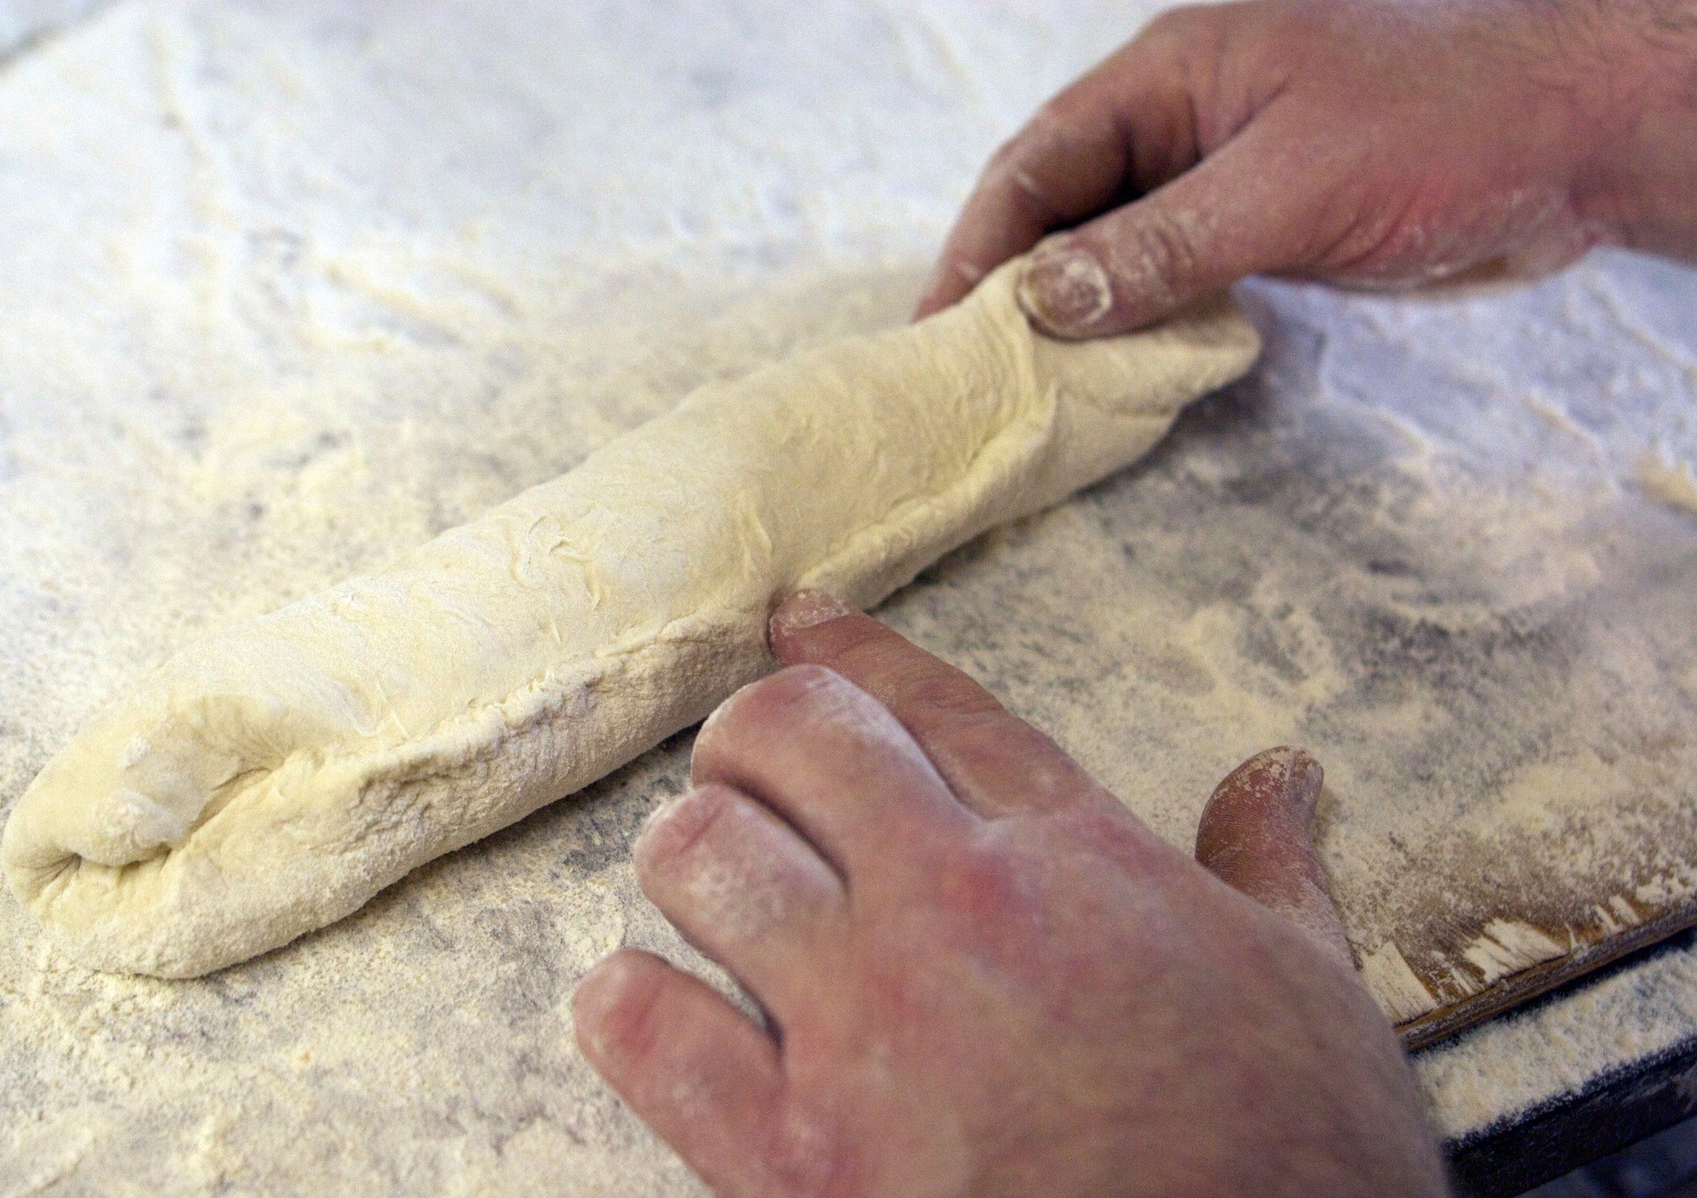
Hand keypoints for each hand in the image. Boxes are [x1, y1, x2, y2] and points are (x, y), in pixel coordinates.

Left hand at [573, 592, 1445, 1196]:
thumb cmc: (1293, 1161)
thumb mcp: (1312, 992)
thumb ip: (1270, 868)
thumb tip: (1279, 776)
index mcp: (1076, 856)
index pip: (934, 704)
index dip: (847, 647)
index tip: (793, 620)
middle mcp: (956, 908)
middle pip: (793, 738)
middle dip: (755, 739)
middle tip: (754, 778)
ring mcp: (866, 1027)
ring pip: (703, 856)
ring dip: (694, 855)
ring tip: (712, 884)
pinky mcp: (794, 1158)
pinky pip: (648, 1032)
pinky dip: (628, 1003)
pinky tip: (648, 1003)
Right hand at [917, 0, 1696, 337]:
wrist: (1577, 140)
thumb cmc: (1443, 129)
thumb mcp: (1289, 186)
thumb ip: (1163, 244)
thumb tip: (1045, 299)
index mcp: (1172, 77)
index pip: (1041, 160)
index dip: (983, 244)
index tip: (942, 326)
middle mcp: (1183, 120)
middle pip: (1063, 204)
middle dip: (1013, 283)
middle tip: (966, 372)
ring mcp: (1222, 173)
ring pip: (1115, 246)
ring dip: (1073, 312)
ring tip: (1024, 387)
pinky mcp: (1263, 225)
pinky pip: (1173, 273)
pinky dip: (1138, 320)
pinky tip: (1113, 371)